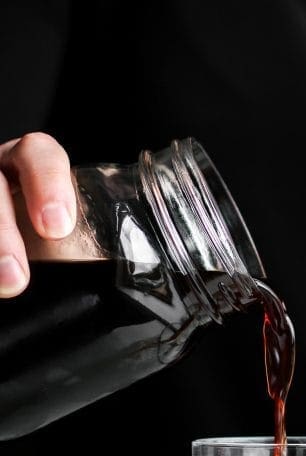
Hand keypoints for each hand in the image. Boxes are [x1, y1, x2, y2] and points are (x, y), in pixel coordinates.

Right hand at [0, 132, 75, 296]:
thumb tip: (141, 301)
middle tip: (17, 277)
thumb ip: (89, 247)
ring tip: (7, 285)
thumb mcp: (67, 237)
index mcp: (30, 171)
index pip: (39, 154)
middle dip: (2, 230)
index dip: (48, 183)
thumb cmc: (52, 244)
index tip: (58, 227)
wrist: (17, 260)